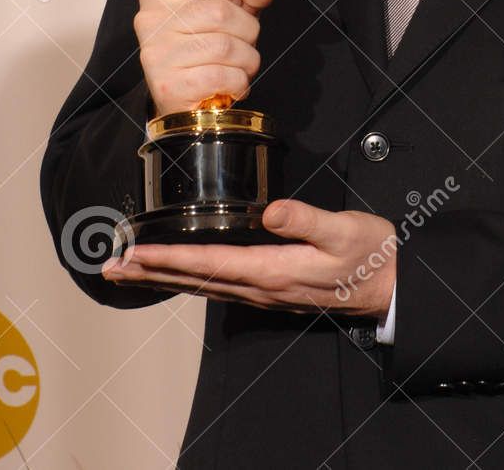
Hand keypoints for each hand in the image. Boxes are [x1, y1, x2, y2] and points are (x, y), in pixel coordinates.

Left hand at [103, 200, 396, 318]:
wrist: (391, 284)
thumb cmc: (370, 254)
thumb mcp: (344, 230)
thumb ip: (307, 220)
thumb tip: (272, 212)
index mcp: (274, 270)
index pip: (209, 264)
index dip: (168, 259)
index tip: (134, 254)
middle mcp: (262, 286)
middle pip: (196, 280)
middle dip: (152, 273)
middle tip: (112, 267)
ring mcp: (266, 291)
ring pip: (204, 286)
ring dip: (165, 278)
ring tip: (133, 271)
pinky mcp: (273, 288)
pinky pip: (220, 286)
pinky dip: (191, 280)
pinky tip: (182, 276)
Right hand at [135, 0, 273, 116]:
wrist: (183, 95)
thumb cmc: (203, 45)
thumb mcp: (227, 10)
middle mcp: (151, 18)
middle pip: (220, 12)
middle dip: (247, 29)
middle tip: (243, 40)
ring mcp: (157, 53)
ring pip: (226, 47)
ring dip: (247, 59)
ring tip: (238, 64)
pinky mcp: (169, 86)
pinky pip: (222, 76)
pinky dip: (238, 81)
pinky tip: (230, 82)